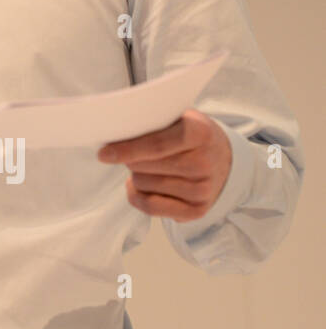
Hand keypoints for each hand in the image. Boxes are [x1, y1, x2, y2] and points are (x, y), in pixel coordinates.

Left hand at [97, 109, 231, 221]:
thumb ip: (151, 121)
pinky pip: (151, 207)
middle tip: (136, 153)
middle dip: (130, 159)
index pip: (155, 145)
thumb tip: (113, 132)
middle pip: (143, 166)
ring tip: (149, 167)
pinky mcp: (197, 210)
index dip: (126, 149)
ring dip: (136, 175)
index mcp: (200, 133)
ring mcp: (203, 189)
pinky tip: (139, 186)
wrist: (225, 158)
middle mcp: (204, 163)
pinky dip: (137, 196)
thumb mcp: (178, 117)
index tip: (103, 153)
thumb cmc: (190, 135)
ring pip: (143, 185)